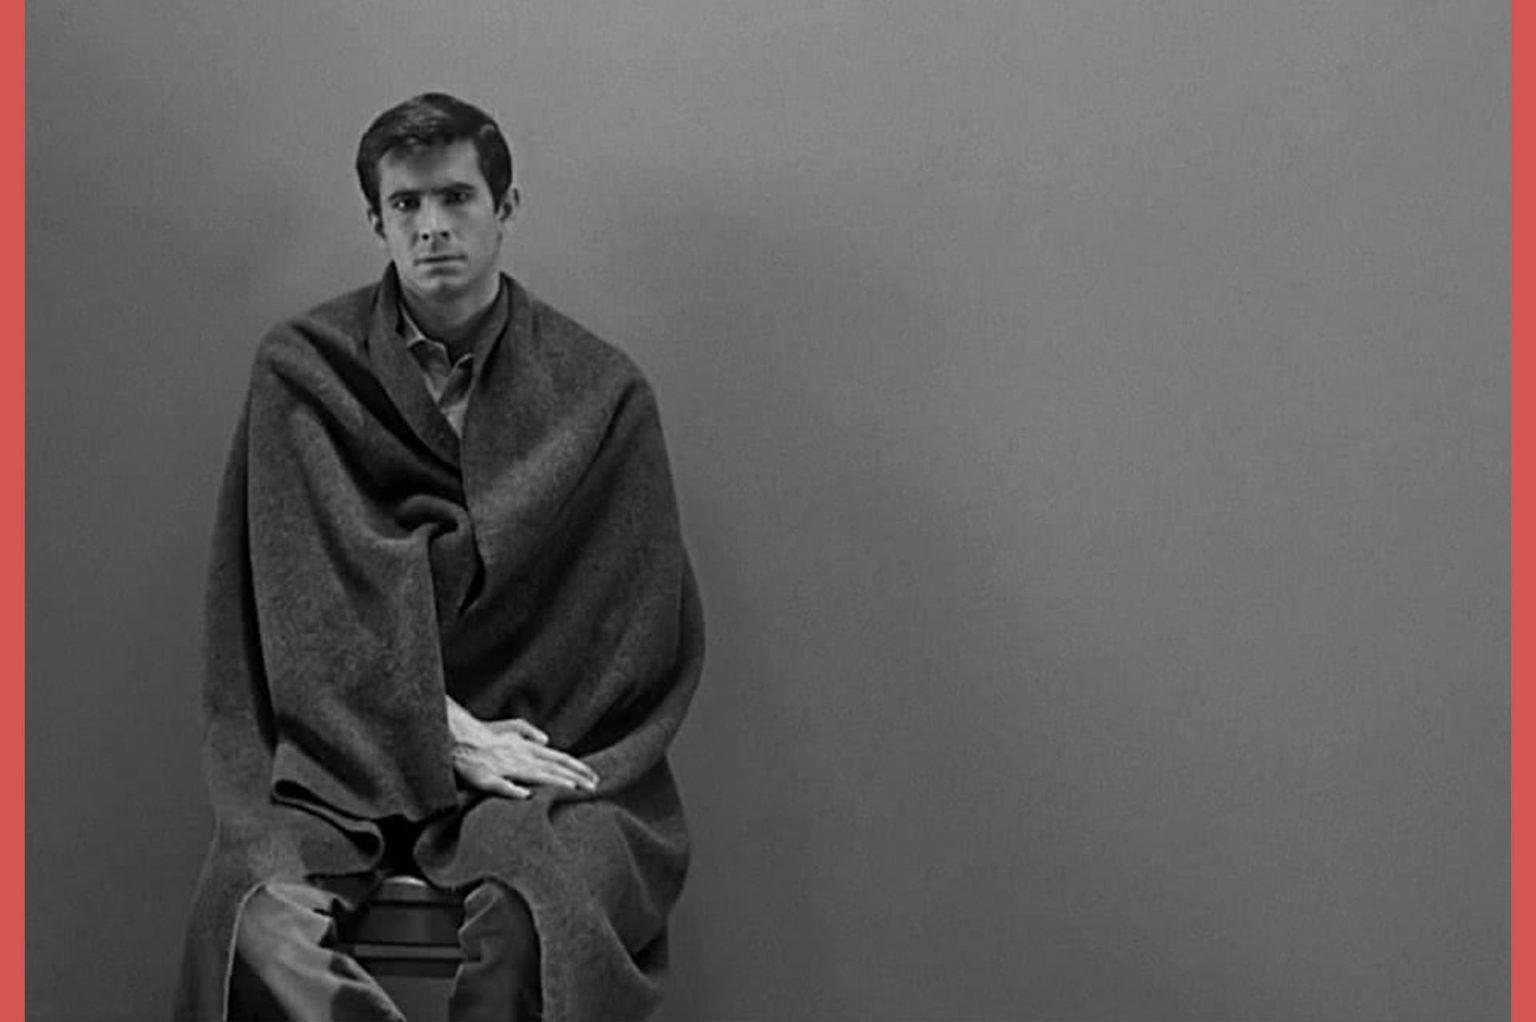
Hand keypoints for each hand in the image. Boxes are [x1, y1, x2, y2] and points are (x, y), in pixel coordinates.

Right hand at [446, 700, 599, 799]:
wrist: (459, 737)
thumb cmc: (485, 734)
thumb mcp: (510, 726)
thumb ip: (528, 731)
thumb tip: (546, 739)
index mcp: (527, 747)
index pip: (558, 758)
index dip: (577, 767)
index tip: (594, 777)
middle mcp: (520, 756)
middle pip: (552, 767)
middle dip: (575, 777)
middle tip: (594, 787)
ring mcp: (504, 767)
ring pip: (533, 775)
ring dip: (553, 781)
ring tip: (572, 788)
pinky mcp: (486, 778)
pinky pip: (501, 785)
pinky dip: (514, 790)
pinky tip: (527, 796)